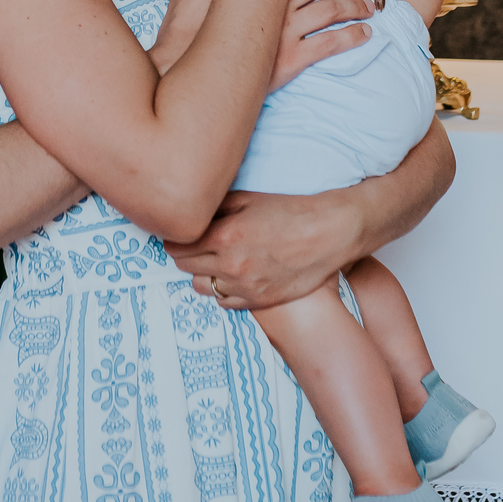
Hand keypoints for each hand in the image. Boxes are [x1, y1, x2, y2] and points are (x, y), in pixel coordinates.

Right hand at [152, 0, 371, 78]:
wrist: (188, 73)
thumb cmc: (187, 30)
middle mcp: (276, 3)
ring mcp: (286, 32)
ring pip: (330, 10)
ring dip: (353, 4)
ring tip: (367, 3)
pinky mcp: (290, 60)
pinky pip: (329, 45)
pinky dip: (350, 37)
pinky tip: (363, 34)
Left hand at [164, 188, 362, 309]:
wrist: (329, 233)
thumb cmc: (290, 211)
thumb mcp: (247, 199)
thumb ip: (216, 208)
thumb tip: (193, 210)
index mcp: (224, 236)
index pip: (177, 244)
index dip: (173, 237)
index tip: (177, 232)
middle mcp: (230, 266)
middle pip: (184, 265)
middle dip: (184, 253)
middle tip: (192, 243)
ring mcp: (245, 287)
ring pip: (201, 286)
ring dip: (201, 272)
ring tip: (212, 260)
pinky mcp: (260, 301)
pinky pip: (224, 302)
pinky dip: (221, 290)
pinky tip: (230, 276)